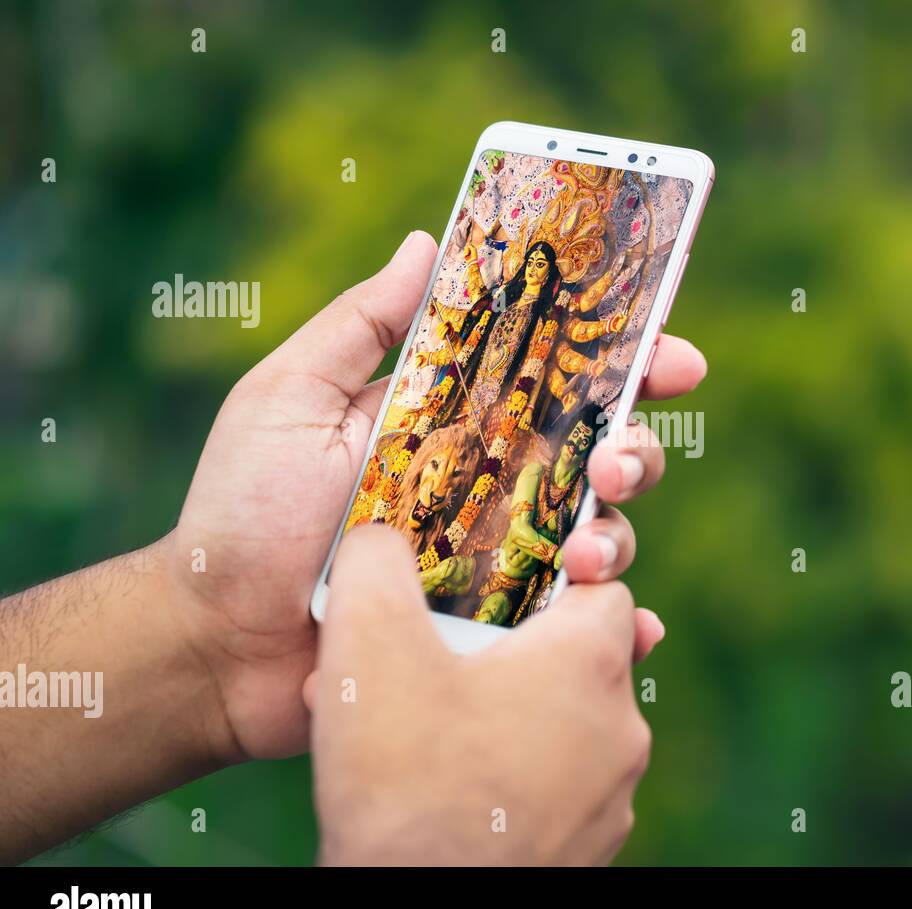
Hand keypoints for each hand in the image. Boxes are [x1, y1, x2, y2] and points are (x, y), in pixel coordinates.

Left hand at [166, 231, 705, 764]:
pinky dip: (617, 627)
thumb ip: (360, 325)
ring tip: (586, 555)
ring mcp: (497, 560)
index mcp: (455, 420)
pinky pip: (571, 626)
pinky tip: (633, 632)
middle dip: (636, 451)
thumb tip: (426, 240)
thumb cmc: (242, 512)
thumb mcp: (290, 397)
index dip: (620, 361)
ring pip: (598, 536)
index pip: (553, 378)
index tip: (671, 353)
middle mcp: (490, 485)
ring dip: (618, 537)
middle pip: (597, 455)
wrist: (217, 641)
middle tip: (615, 464)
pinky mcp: (494, 629)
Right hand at [311, 526, 648, 865]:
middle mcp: (621, 726)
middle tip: (445, 662)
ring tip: (431, 729)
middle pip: (579, 656)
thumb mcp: (367, 645)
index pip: (601, 583)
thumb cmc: (402, 780)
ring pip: (565, 726)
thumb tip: (379, 535)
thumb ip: (375, 562)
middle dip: (513, 651)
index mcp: (590, 660)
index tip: (494, 592)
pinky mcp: (591, 848)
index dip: (548, 575)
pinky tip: (449, 785)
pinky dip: (515, 775)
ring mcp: (612, 796)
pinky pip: (558, 787)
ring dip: (510, 715)